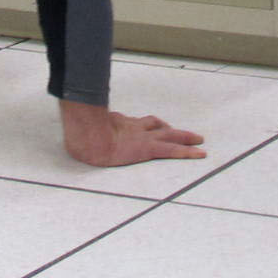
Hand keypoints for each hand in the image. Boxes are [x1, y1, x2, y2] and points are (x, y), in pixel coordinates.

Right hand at [60, 101, 205, 166]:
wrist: (88, 142)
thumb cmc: (82, 137)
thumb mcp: (85, 128)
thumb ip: (87, 124)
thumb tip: (76, 124)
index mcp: (122, 126)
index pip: (141, 124)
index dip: (152, 125)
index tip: (157, 127)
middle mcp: (136, 130)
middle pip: (158, 126)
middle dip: (173, 130)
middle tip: (188, 133)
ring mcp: (144, 138)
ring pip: (171, 137)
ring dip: (185, 138)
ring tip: (199, 141)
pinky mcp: (149, 149)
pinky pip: (172, 151)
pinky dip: (188, 152)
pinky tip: (200, 154)